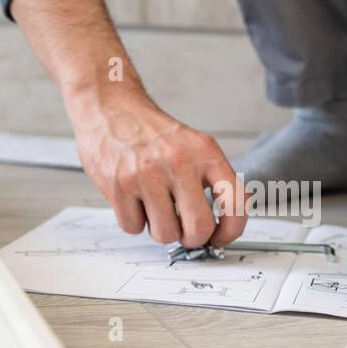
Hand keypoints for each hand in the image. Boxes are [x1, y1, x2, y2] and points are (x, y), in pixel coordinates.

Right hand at [69, 86, 246, 247]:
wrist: (110, 108)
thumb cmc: (153, 134)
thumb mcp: (192, 146)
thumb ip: (209, 182)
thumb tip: (217, 230)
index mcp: (205, 152)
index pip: (236, 201)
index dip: (231, 230)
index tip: (220, 237)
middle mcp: (179, 162)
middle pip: (200, 228)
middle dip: (193, 240)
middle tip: (185, 232)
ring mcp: (147, 174)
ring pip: (165, 234)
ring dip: (161, 230)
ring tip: (155, 208)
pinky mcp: (119, 184)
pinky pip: (133, 227)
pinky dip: (134, 220)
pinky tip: (133, 199)